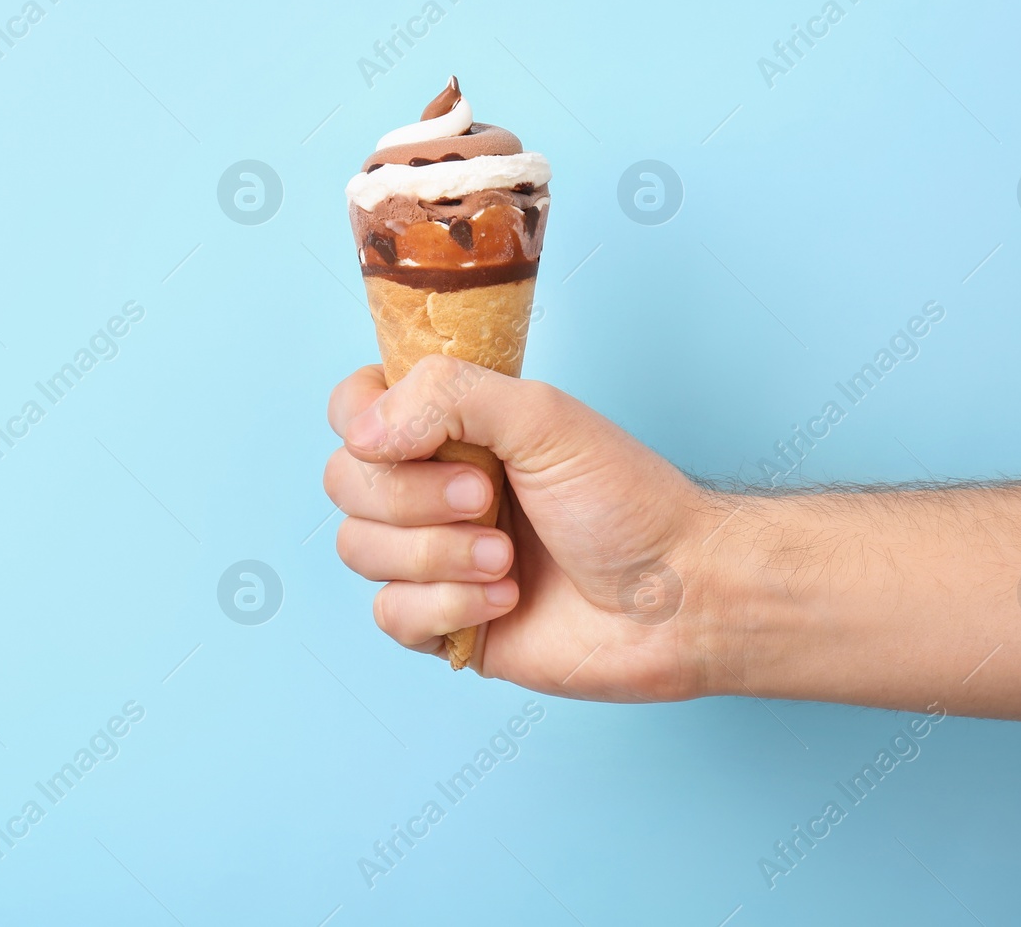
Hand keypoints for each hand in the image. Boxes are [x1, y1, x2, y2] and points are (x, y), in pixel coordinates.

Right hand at [322, 355, 736, 701]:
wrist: (677, 596)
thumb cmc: (626, 503)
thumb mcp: (542, 418)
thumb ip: (448, 397)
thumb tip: (362, 433)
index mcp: (450, 429)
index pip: (353, 408)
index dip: (367, 424)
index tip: (421, 440)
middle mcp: (431, 489)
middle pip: (344, 482)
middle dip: (413, 498)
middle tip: (488, 500)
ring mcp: (432, 558)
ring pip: (358, 550)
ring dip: (436, 556)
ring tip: (506, 557)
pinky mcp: (444, 624)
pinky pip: (390, 615)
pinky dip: (448, 608)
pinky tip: (506, 601)